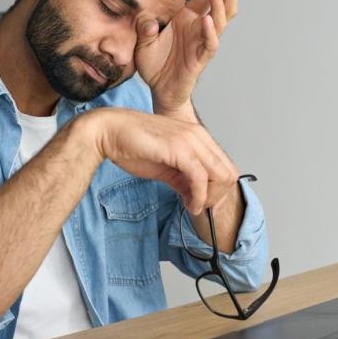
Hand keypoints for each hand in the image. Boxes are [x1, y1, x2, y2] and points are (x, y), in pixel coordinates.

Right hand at [84, 108, 238, 214]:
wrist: (108, 131)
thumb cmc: (132, 145)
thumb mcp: (165, 166)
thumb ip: (183, 179)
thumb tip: (196, 197)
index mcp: (197, 136)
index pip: (225, 166)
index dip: (218, 190)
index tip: (203, 203)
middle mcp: (198, 135)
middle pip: (229, 172)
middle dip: (217, 197)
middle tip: (200, 207)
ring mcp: (190, 140)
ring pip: (220, 175)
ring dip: (210, 198)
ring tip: (193, 206)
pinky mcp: (179, 148)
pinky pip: (200, 178)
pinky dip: (198, 197)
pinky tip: (189, 204)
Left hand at [134, 0, 238, 115]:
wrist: (159, 90)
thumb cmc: (154, 64)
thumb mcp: (142, 42)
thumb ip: (144, 28)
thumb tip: (146, 20)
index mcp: (187, 18)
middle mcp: (198, 28)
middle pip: (220, 5)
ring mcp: (202, 43)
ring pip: (219, 21)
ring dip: (218, 5)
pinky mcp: (201, 59)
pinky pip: (209, 44)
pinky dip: (209, 32)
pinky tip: (206, 19)